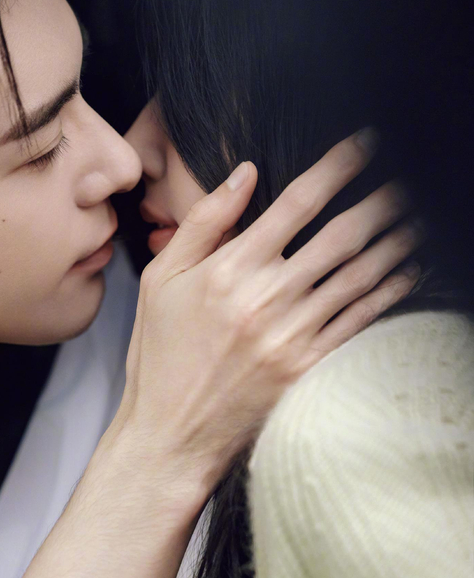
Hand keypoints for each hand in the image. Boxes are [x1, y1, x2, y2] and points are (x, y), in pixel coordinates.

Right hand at [108, 130, 419, 503]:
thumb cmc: (160, 354)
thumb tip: (245, 173)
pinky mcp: (307, 368)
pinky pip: (358, 321)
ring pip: (358, 276)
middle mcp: (266, 298)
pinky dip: (388, 293)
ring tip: (418, 216)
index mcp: (229, 269)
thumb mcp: (163, 280)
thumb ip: (204, 222)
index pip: (296, 203)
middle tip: (407, 176)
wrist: (170, 434)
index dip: (337, 167)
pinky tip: (407, 271)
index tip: (364, 143)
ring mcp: (291, 336)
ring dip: (395, 241)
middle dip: (381, 200)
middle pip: (341, 235)